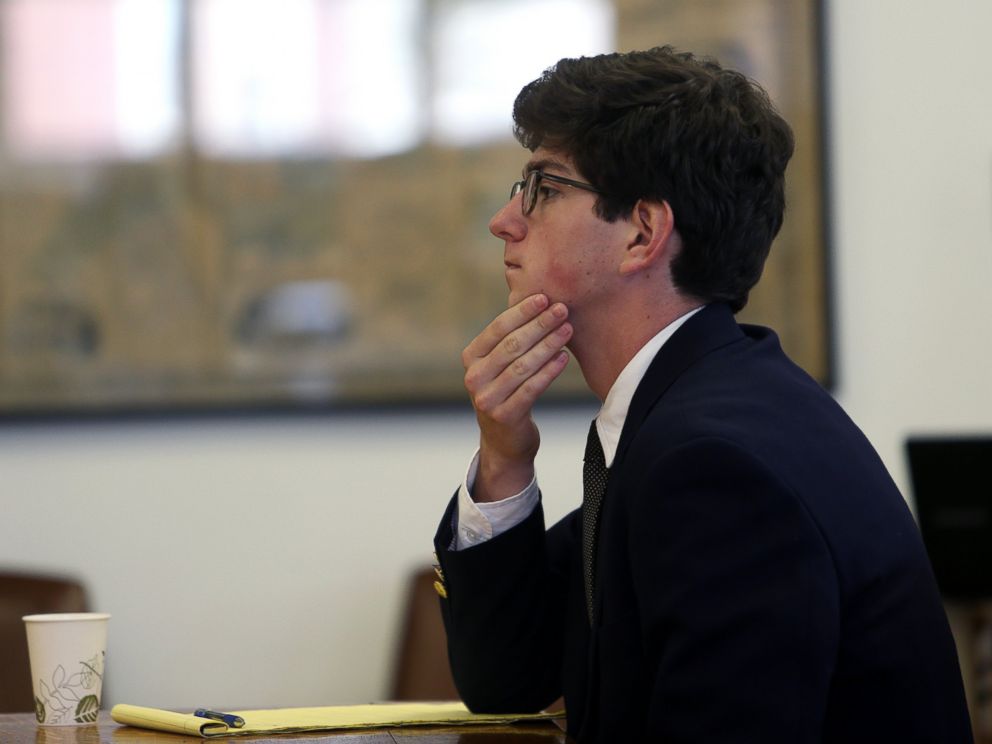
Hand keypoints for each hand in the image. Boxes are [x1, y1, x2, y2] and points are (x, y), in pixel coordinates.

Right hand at [462, 294, 572, 501]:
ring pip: (523, 365)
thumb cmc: (508, 391)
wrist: (504, 440)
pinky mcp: (504, 415)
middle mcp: (474, 377)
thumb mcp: (500, 365)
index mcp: (470, 357)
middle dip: (540, 325)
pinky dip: (549, 371)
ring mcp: (487, 398)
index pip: (498, 328)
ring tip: (568, 330)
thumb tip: (542, 302)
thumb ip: (511, 338)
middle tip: (563, 310)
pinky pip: (531, 388)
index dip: (522, 311)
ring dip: (548, 345)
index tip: (545, 298)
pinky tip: (564, 358)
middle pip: (512, 345)